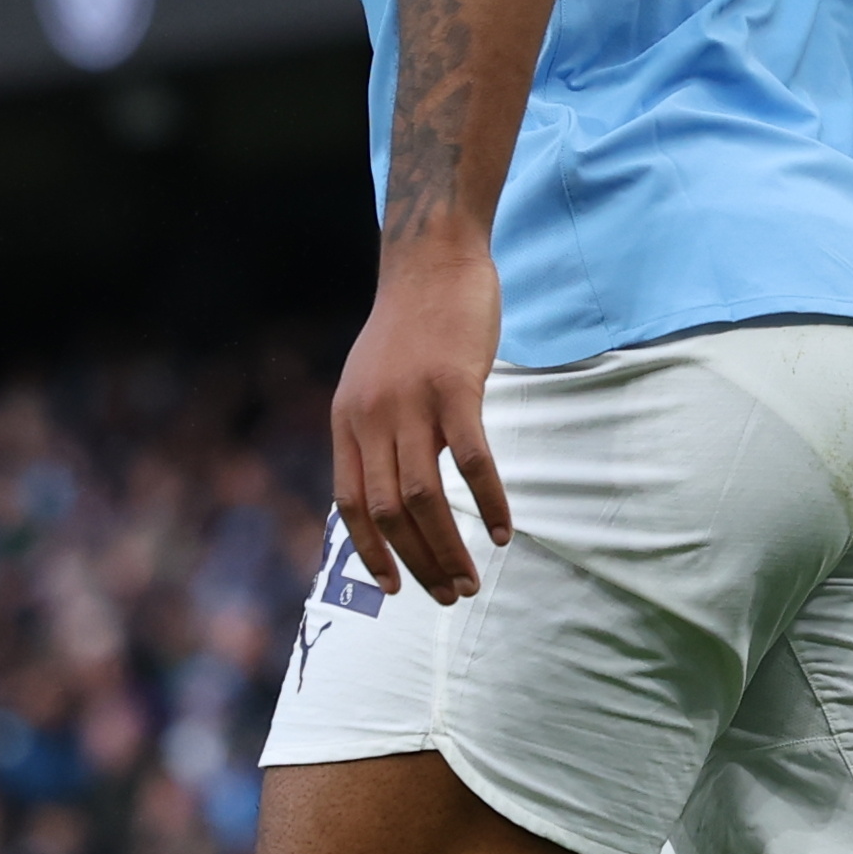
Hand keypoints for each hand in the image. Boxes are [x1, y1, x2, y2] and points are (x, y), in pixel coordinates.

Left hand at [331, 246, 513, 604]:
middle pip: (390, 511)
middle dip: (419, 562)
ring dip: (450, 547)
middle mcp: (372, 417)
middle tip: (451, 594)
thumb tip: (385, 487)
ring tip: (473, 579)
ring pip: (426, 497)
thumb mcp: (370, 380)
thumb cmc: (410, 323)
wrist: (432, 259)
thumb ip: (373, 430)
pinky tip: (505, 531)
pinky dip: (489, 501)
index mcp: (347, 420)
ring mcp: (412, 402)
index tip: (397, 588)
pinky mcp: (455, 387)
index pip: (352, 504)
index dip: (371, 553)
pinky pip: (472, 461)